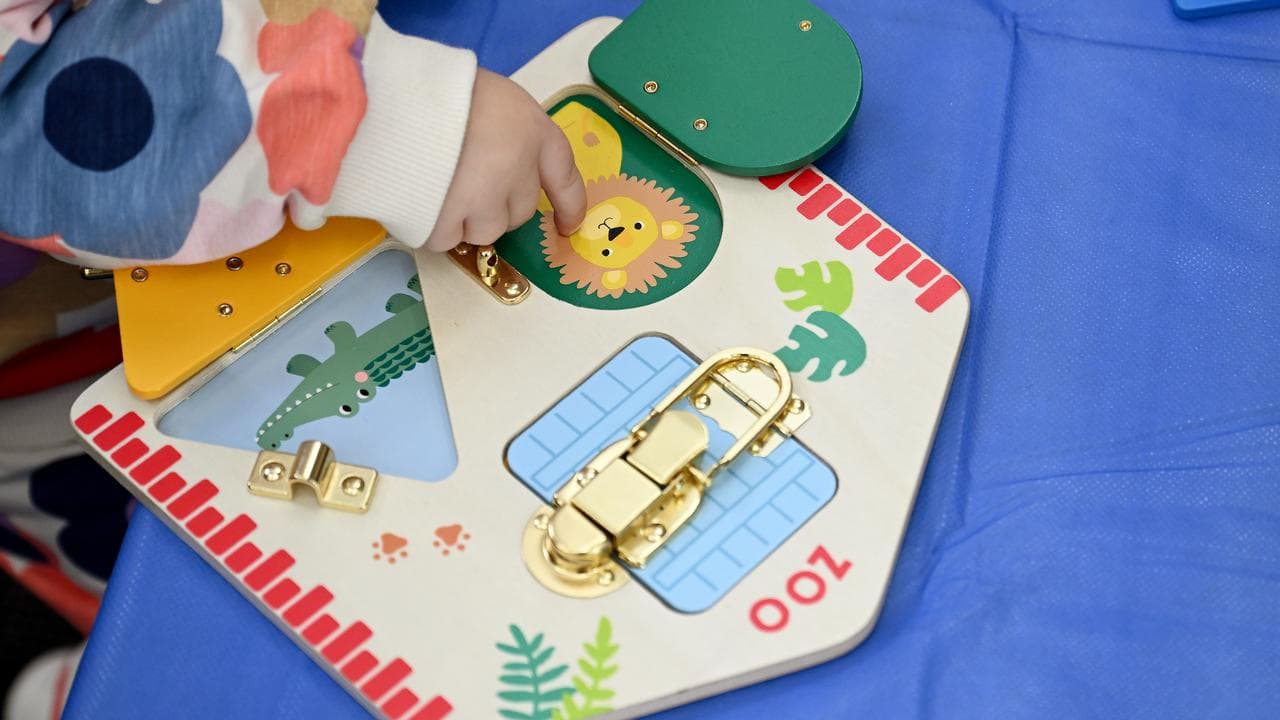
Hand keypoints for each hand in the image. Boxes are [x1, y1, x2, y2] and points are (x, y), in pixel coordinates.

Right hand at [425, 69, 584, 251]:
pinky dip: (431, 227)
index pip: (566, 179)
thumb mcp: (490, 95)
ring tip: (435, 187)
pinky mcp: (448, 221)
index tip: (566, 226)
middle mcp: (518, 170)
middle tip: (462, 180)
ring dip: (463, 220)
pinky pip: (445, 239)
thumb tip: (500, 168)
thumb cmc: (440, 89)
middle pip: (518, 214)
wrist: (392, 98)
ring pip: (484, 231)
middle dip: (495, 206)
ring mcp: (484, 199)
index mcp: (534, 132)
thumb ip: (506, 134)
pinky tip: (417, 198)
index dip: (570, 207)